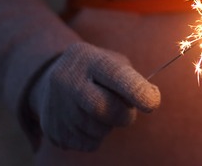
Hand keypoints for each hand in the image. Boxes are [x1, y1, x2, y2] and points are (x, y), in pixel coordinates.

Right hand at [29, 42, 160, 150]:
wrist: (48, 80)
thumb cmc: (96, 72)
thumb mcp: (112, 63)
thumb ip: (132, 79)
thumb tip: (149, 99)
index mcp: (89, 59)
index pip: (115, 75)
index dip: (136, 90)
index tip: (153, 102)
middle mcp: (68, 79)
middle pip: (103, 109)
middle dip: (124, 115)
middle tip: (127, 112)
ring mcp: (57, 105)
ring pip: (98, 130)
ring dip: (109, 125)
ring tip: (100, 110)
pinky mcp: (53, 129)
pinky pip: (89, 143)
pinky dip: (97, 136)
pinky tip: (87, 120)